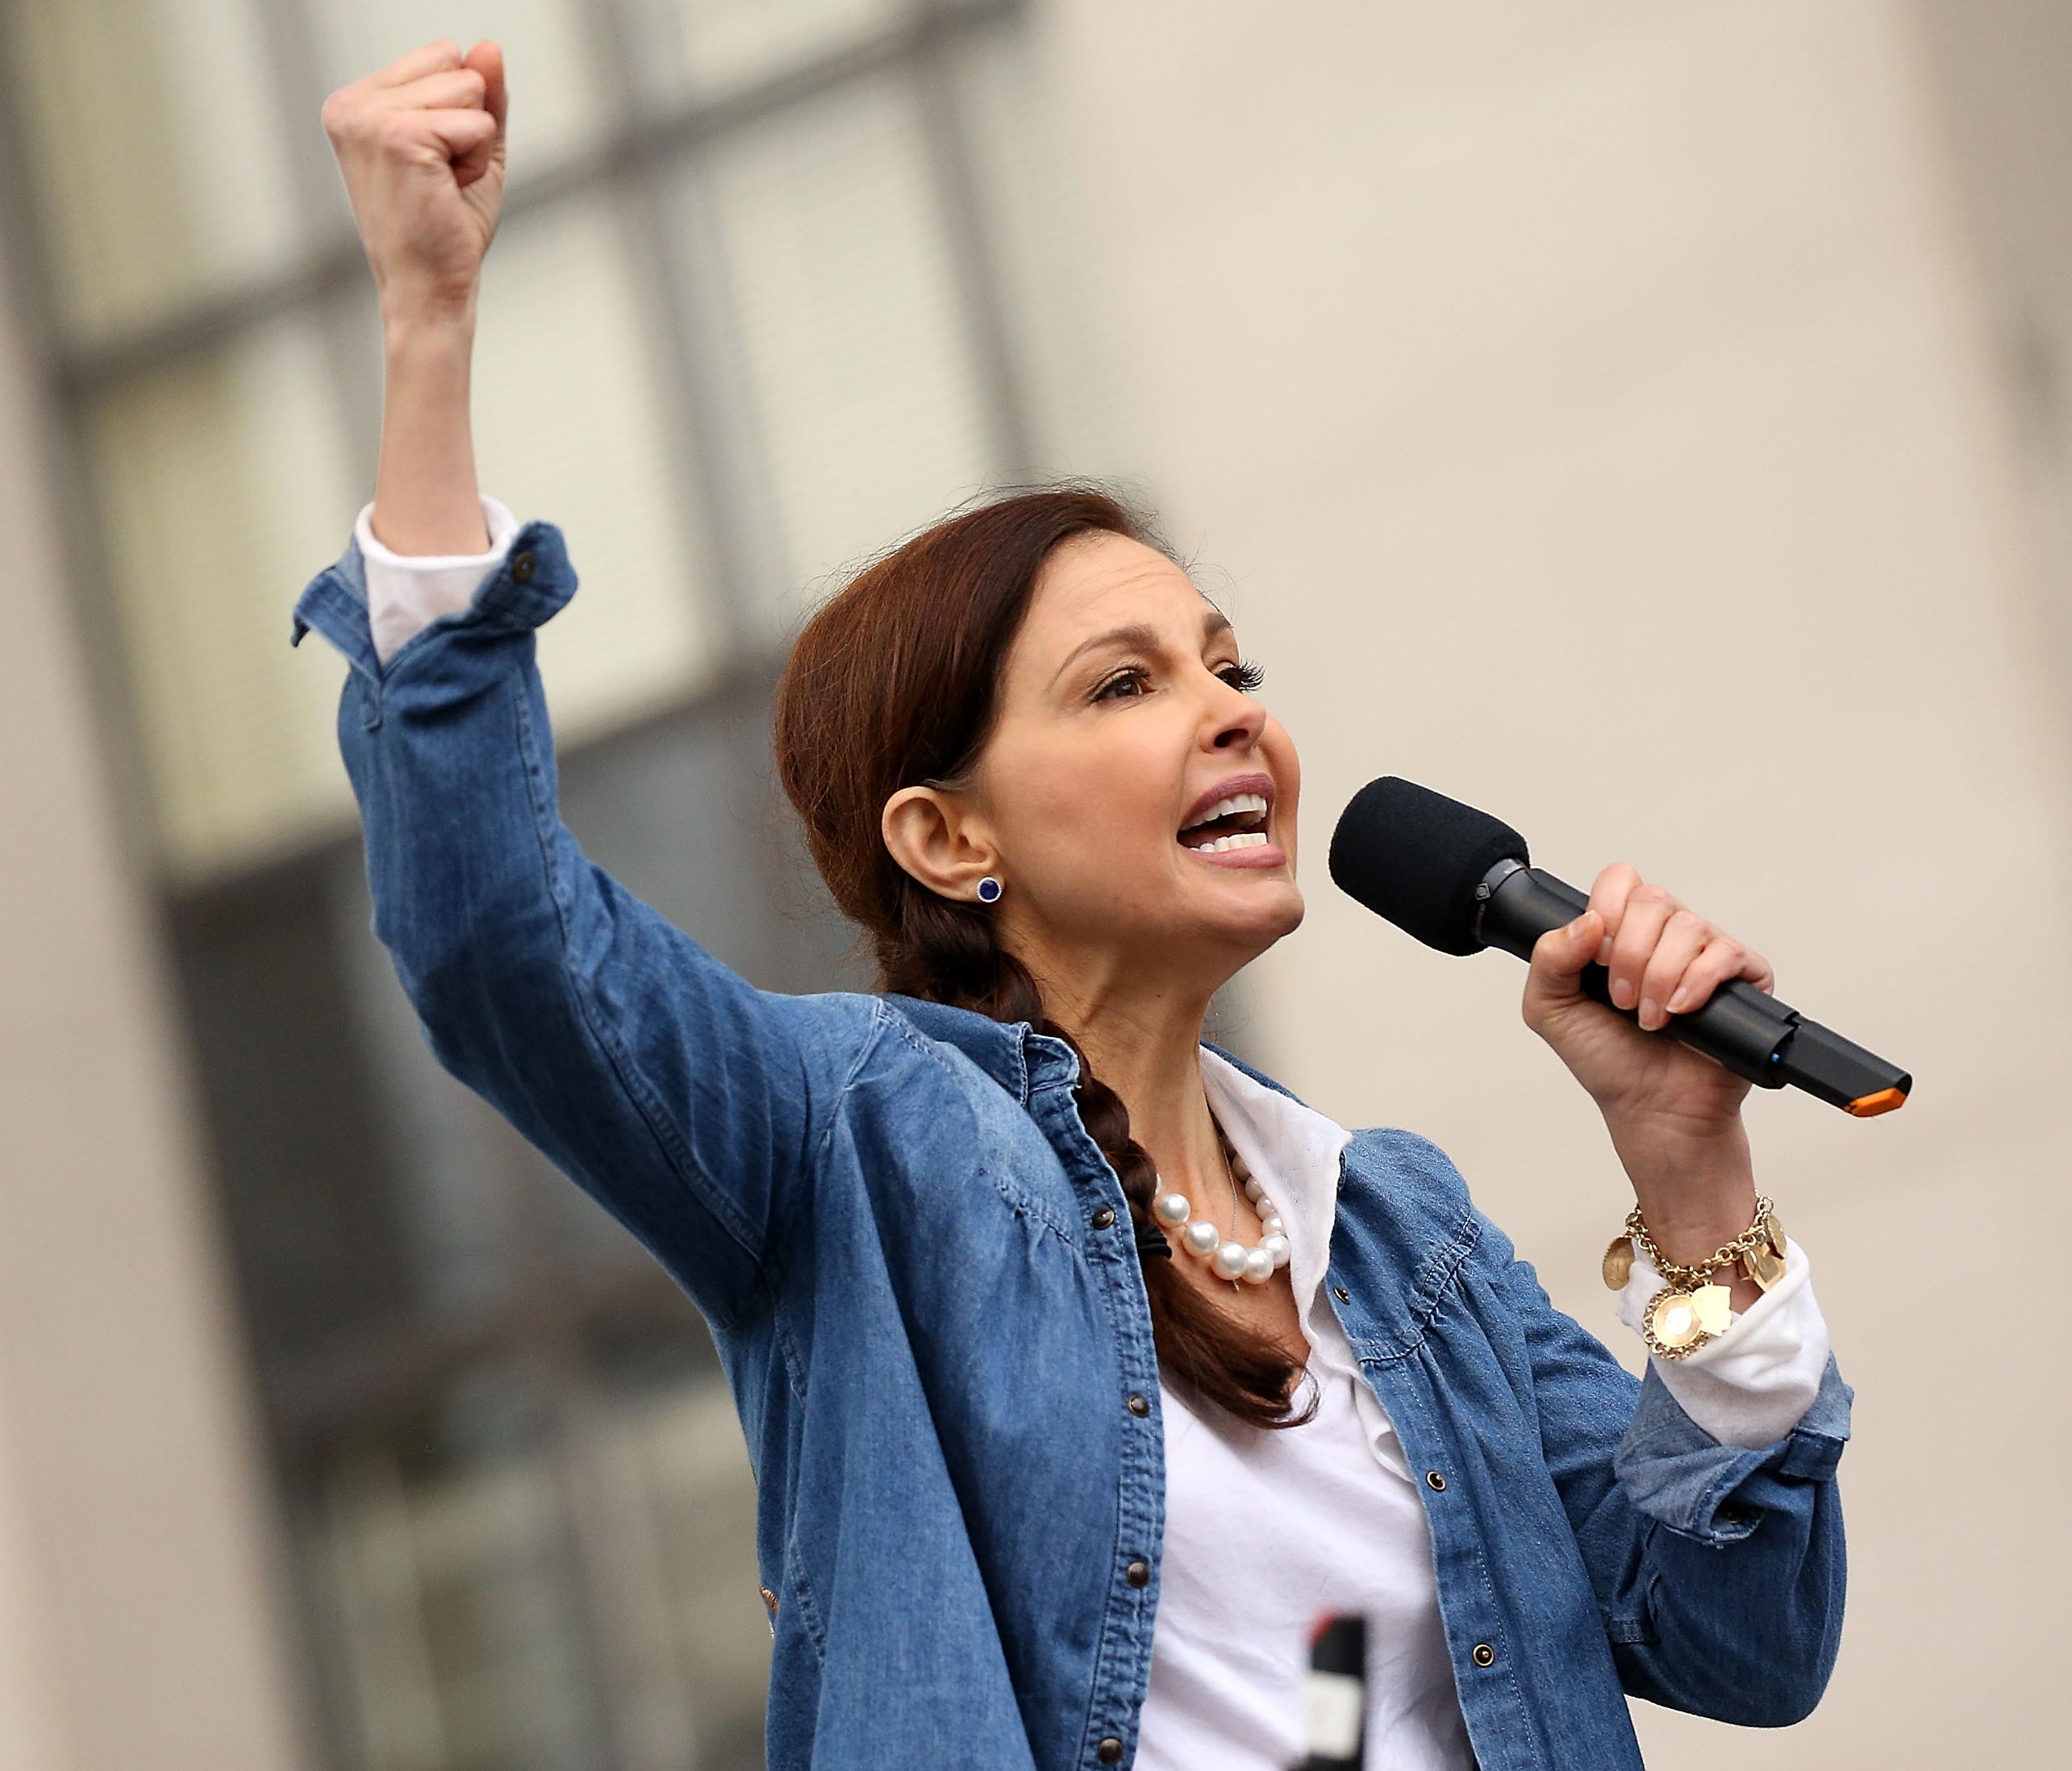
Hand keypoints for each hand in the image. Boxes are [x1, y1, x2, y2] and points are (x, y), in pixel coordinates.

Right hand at [322, 39, 507, 324]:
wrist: (428, 290)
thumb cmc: (445, 229)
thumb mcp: (471, 150)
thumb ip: (482, 97)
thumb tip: (489, 46)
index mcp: (357, 103)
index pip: (441, 55)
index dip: (460, 111)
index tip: (435, 163)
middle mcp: (353, 104)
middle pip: (455, 62)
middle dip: (469, 123)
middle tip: (442, 178)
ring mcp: (370, 117)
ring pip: (469, 87)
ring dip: (474, 144)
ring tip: (443, 184)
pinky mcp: (398, 136)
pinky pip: (478, 122)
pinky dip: (478, 160)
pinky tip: (447, 191)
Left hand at [1521, 863, 1775, 1133]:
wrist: (1651, 1108)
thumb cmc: (1606, 1060)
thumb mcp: (1549, 1008)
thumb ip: (1549, 958)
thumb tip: (1586, 921)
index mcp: (1622, 932)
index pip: (1620, 881)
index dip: (1606, 910)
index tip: (1596, 959)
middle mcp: (1666, 935)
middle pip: (1652, 900)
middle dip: (1629, 954)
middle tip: (1620, 1000)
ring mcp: (1706, 953)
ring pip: (1688, 925)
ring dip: (1659, 976)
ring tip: (1649, 1018)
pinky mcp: (1745, 977)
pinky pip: (1727, 953)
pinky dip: (1697, 983)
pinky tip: (1680, 1012)